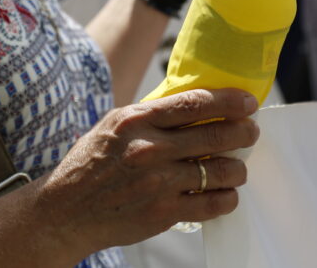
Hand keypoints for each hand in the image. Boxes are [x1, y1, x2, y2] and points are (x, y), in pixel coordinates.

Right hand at [41, 88, 258, 256]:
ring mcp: (158, 183)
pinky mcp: (163, 213)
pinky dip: (226, 197)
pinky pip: (212, 204)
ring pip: (220, 171)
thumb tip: (194, 104)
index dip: (229, 101)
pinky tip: (226, 193)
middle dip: (244, 132)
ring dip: (238, 169)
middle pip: (215, 136)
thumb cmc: (91, 163)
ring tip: (237, 168)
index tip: (248, 102)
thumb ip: (151, 114)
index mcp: (137, 120)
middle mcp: (150, 149)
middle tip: (252, 132)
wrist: (64, 212)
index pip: (195, 103)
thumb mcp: (114, 125)